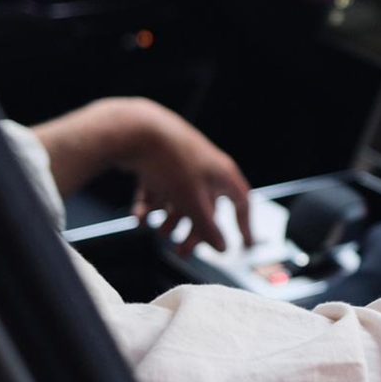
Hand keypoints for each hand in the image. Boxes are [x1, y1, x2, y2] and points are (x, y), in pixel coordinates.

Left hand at [118, 100, 253, 255]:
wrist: (136, 131)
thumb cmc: (172, 160)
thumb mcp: (193, 202)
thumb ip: (208, 227)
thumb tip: (222, 246)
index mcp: (223, 174)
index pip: (241, 204)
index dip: (244, 225)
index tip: (244, 243)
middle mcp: (205, 169)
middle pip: (206, 207)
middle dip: (193, 231)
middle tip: (182, 250)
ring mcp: (182, 165)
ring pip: (180, 200)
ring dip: (170, 220)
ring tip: (159, 232)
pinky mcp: (159, 163)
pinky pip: (159, 190)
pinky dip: (151, 206)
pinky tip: (141, 217)